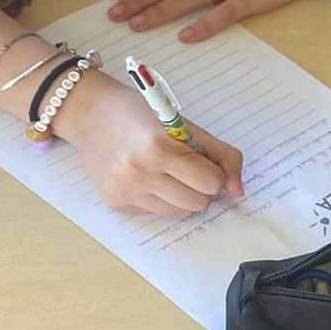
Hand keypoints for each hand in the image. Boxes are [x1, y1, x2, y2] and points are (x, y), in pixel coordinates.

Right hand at [56, 74, 244, 217]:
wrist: (92, 115)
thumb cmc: (143, 117)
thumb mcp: (187, 127)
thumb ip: (223, 157)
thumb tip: (238, 191)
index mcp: (157, 149)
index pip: (211, 183)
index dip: (213, 172)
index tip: (201, 161)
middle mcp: (137, 173)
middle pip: (199, 203)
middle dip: (201, 188)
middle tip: (187, 169)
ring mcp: (124, 191)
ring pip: (180, 213)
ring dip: (183, 197)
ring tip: (168, 174)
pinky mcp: (115, 203)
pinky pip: (157, 214)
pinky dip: (160, 200)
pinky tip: (146, 178)